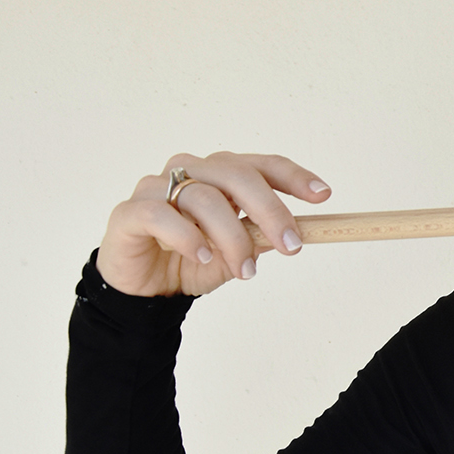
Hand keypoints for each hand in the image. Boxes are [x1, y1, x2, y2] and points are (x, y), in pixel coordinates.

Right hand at [96, 152, 330, 296]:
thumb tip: (300, 232)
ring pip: (203, 198)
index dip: (293, 176)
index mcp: (220, 175)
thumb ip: (264, 238)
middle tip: (292, 245)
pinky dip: (187, 236)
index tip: (323, 194)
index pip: (260, 165)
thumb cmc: (195, 259)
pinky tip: (202, 256)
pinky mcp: (130, 212)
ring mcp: (157, 188)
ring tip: (245, 270)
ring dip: (232, 237)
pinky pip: (160, 214)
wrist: (147, 289)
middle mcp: (189, 171)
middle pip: (236, 174)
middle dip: (271, 210)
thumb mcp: (240, 252)